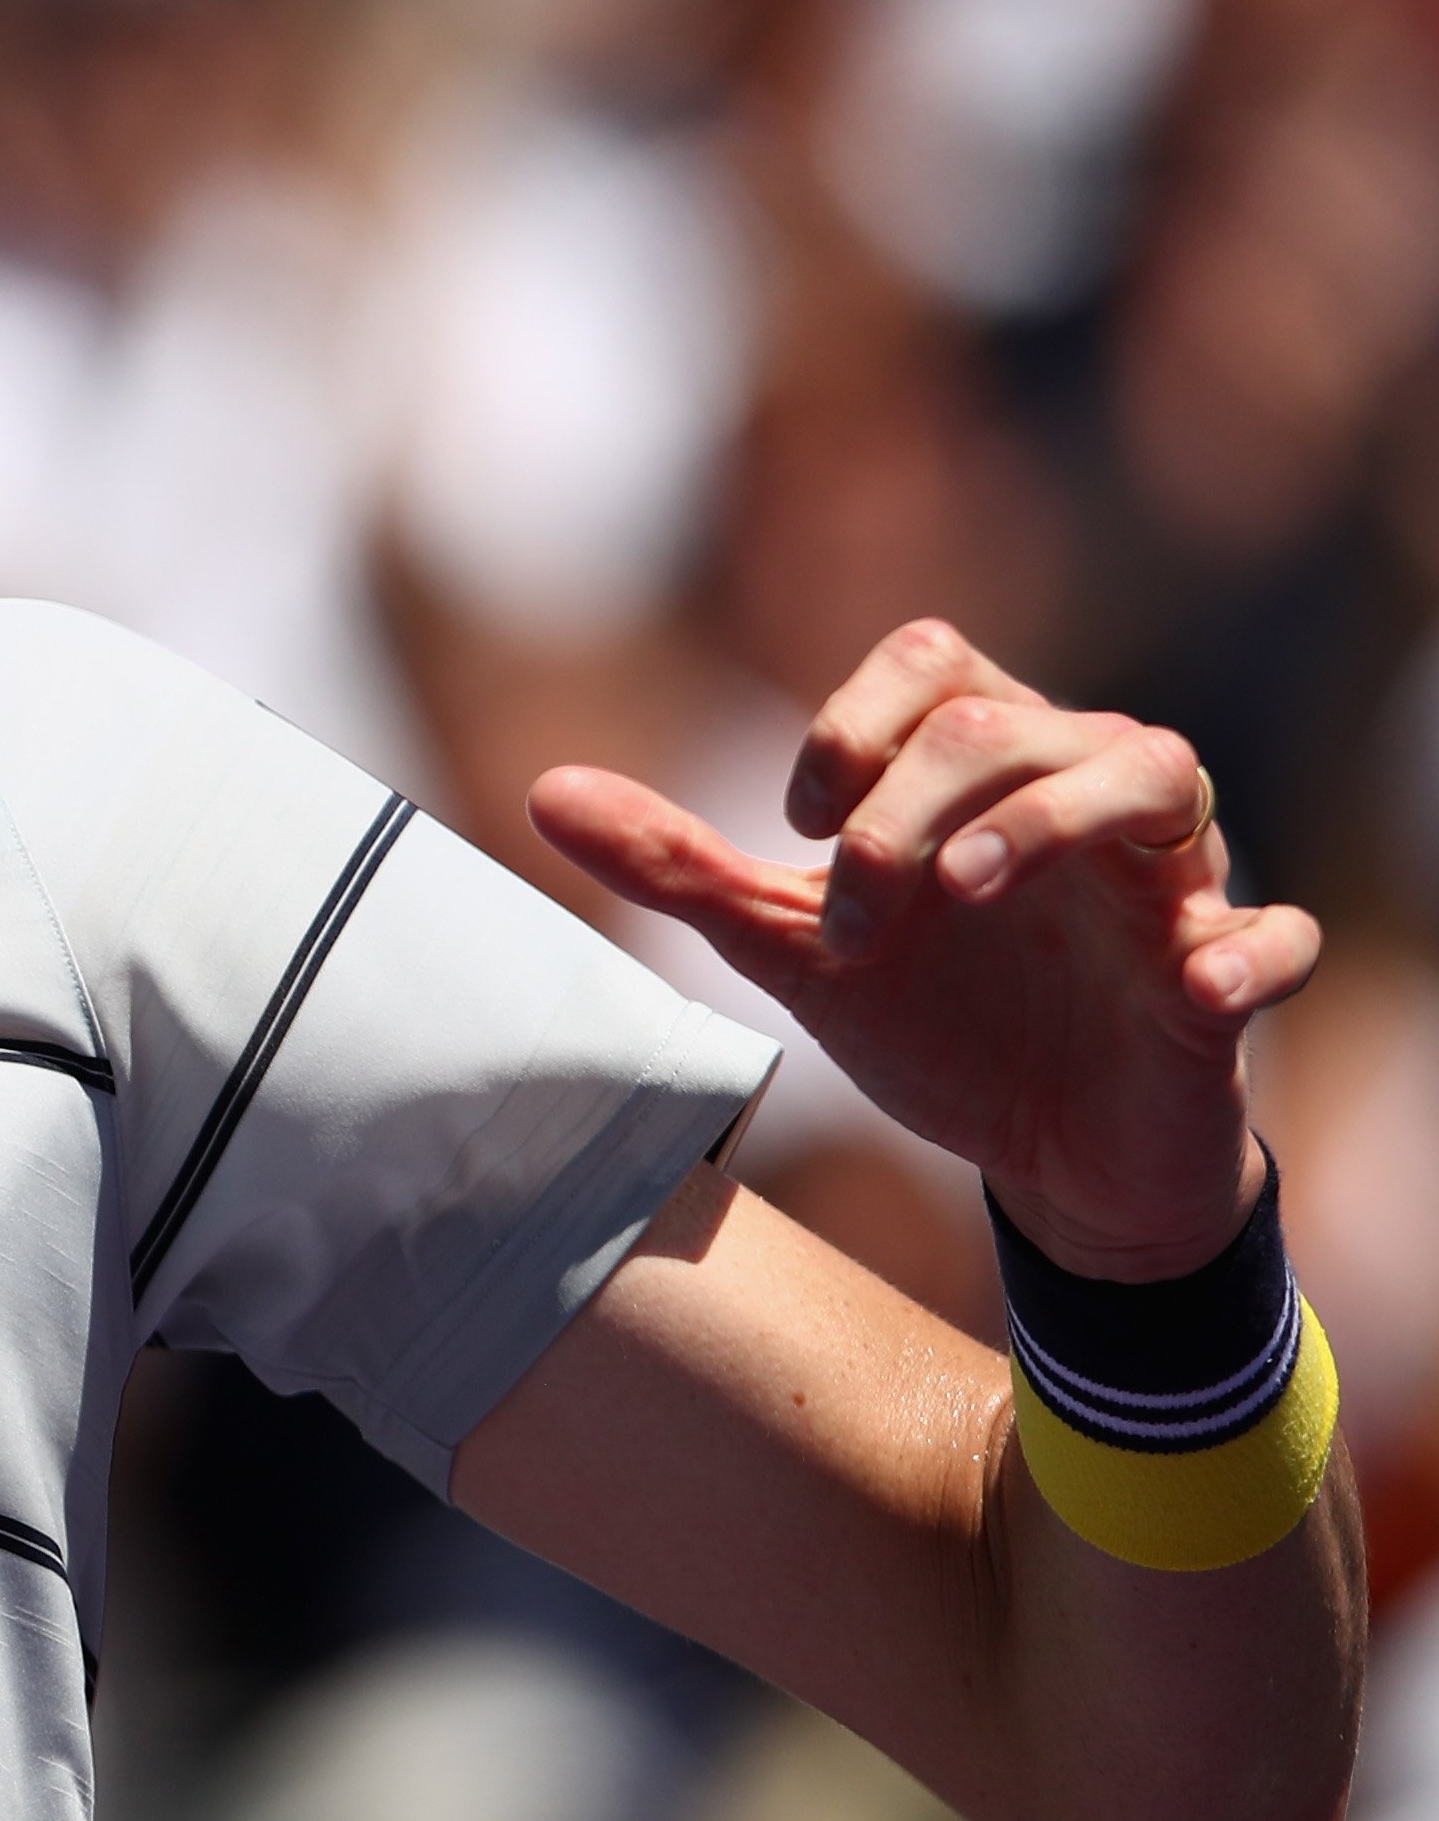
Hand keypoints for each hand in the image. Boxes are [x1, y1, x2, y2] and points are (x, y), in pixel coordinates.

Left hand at [530, 622, 1314, 1279]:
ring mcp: (1168, 883)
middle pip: (1010, 718)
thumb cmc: (938, 1020)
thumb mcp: (795, 947)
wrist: (1047, 1160)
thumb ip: (684, 869)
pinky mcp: (1224, 984)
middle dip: (907, 809)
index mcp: (985, 769)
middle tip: (849, 915)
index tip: (792, 826)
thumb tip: (542, 793)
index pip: (932, 660)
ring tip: (966, 891)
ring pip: (1154, 771)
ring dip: (1049, 819)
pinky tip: (1195, 980)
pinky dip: (1247, 946)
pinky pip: (1277, 935)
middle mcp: (1083, 794)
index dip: (847, 724)